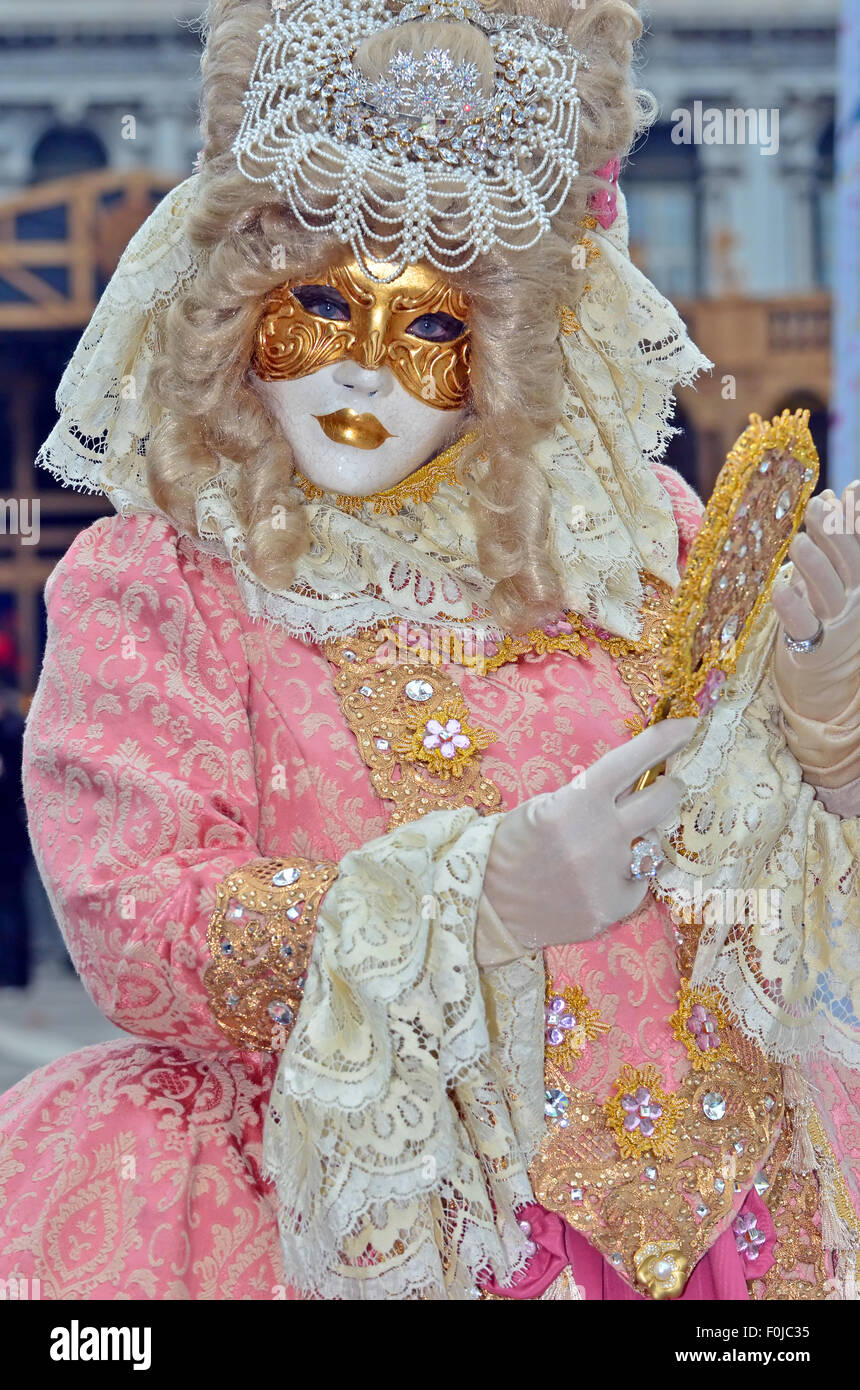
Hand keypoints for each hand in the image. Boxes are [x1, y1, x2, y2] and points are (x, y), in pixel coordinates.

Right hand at [481, 717, 697, 952]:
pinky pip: (640, 882)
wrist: (490, 902)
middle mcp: (599, 835)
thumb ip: (590, 795)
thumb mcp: (545, 805)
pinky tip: (601, 878)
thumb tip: (637, 781)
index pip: (632, 760)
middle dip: (670, 789)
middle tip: (668, 787)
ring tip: (616, 844)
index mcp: (578, 800)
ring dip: (643, 838)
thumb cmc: (515, 845)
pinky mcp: (613, 907)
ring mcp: (609, 874)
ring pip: (654, 844)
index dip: (665, 739)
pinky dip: (628, 876)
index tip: (690, 726)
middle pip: (662, 801)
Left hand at [771, 482, 859, 723]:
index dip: (858, 516)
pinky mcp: (813, 650)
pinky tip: (781, 590)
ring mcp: (836, 625)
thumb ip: (841, 537)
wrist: (827, 685)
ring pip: (828, 591)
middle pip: (850, 563)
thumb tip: (842, 489)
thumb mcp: (840, 576)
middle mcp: (855, 600)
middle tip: (816, 506)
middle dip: (834, 532)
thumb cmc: (828, 617)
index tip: (849, 489)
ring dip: (815, 565)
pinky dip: (793, 608)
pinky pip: (803, 628)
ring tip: (800, 541)